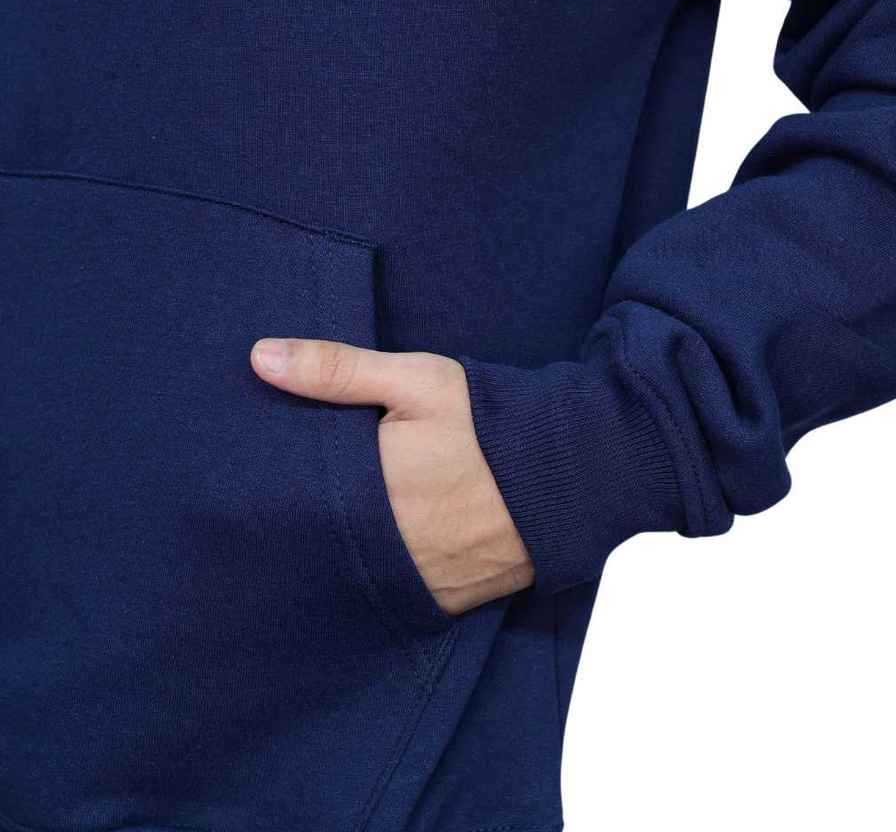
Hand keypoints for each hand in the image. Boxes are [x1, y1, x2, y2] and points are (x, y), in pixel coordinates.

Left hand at [250, 338, 534, 614]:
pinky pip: (400, 595)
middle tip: (303, 501)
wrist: (573, 468)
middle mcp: (389, 545)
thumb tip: (259, 357)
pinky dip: (389, 576)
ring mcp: (420, 579)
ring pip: (358, 574)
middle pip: (322, 541)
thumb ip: (337, 370)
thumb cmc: (489, 420)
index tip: (261, 477)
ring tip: (346, 525)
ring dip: (349, 553)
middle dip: (312, 522)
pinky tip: (390, 549)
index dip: (275, 491)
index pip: (294, 500)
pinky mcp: (450, 600)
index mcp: (370, 491)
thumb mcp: (416, 380)